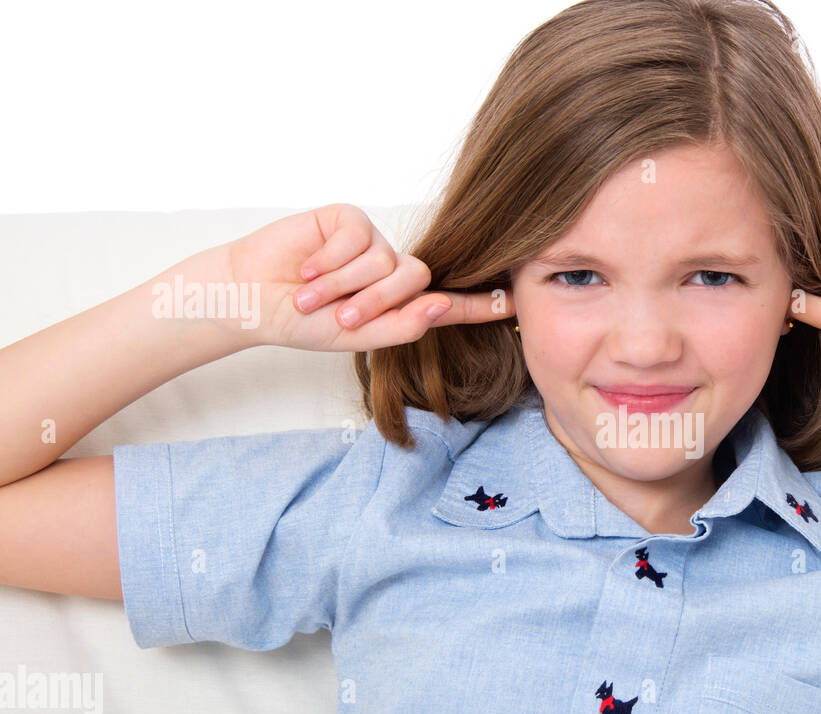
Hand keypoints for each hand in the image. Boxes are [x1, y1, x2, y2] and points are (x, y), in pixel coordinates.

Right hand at [223, 203, 514, 349]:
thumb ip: (399, 326)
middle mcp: (392, 270)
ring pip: (385, 261)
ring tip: (310, 296)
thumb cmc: (302, 321)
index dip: (481, 304)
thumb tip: (441, 306)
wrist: (252, 297)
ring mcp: (372, 242)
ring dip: (344, 286)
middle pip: (415, 280)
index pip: (448, 303)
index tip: (514, 304)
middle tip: (338, 317)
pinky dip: (330, 260)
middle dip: (375, 303)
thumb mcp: (354, 335)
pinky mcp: (348, 219)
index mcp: (400, 303)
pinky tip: (305, 268)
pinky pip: (358, 238)